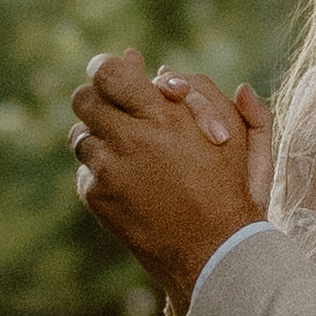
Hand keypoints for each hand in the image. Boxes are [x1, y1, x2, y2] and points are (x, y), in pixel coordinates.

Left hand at [70, 49, 274, 305]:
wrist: (214, 250)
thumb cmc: (231, 188)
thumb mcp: (235, 134)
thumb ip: (206, 92)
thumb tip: (164, 65)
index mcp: (164, 114)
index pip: (108, 72)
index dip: (106, 68)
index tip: (113, 71)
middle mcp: (130, 138)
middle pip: (84, 99)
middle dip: (96, 99)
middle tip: (112, 107)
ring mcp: (109, 169)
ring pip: (80, 136)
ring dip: (98, 138)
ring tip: (123, 149)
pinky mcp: (97, 196)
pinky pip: (85, 170)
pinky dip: (100, 171)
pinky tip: (126, 181)